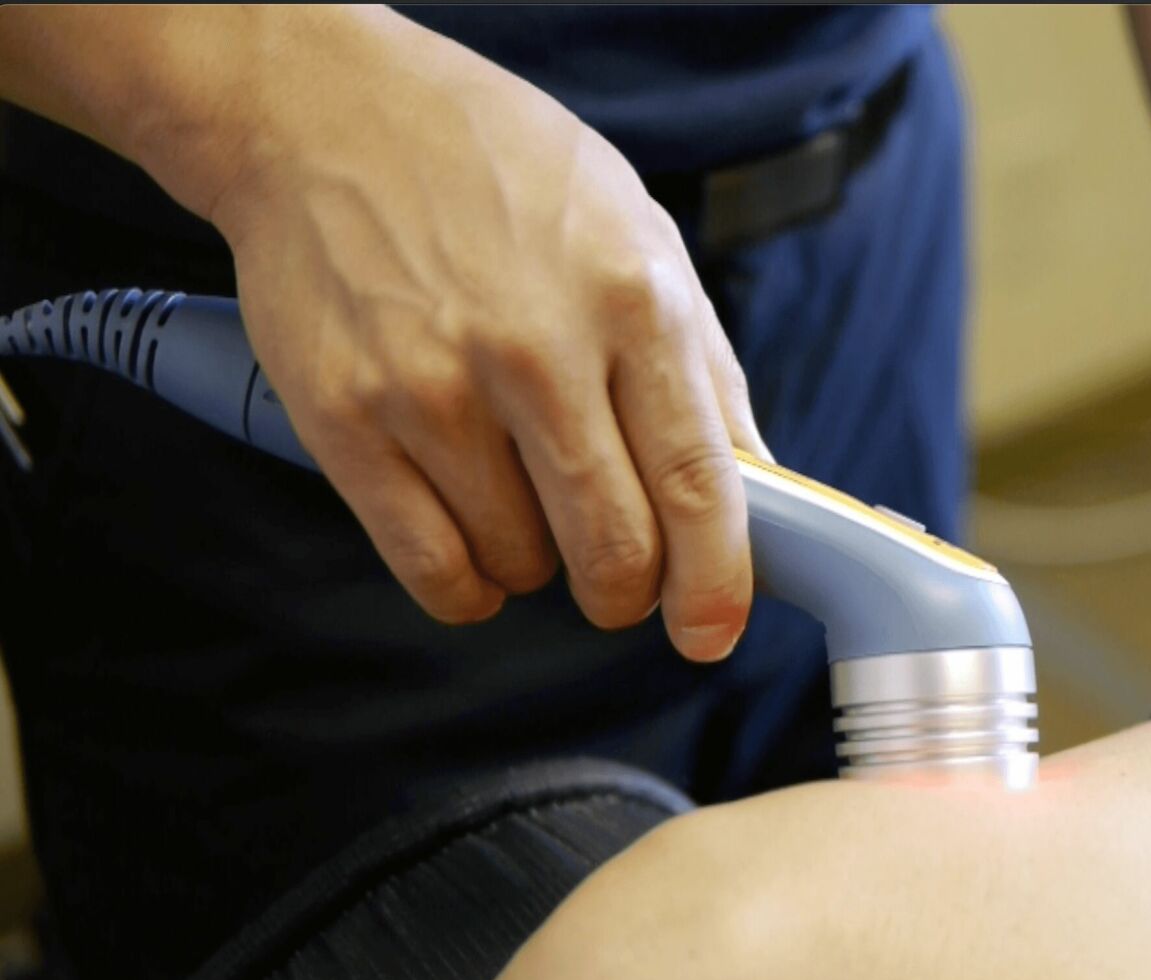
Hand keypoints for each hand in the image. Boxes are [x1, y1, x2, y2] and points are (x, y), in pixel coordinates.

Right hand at [200, 10, 767, 656]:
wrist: (328, 113)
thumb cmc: (498, 171)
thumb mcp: (637, 233)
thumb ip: (701, 367)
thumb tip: (757, 485)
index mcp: (630, 300)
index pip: (697, 482)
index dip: (716, 579)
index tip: (712, 628)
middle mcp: (535, 349)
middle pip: (613, 546)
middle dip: (628, 590)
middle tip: (620, 577)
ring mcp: (432, 389)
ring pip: (521, 566)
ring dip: (539, 566)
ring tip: (524, 495)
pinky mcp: (346, 421)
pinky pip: (432, 567)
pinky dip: (468, 583)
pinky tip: (474, 540)